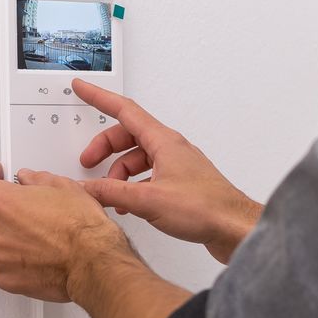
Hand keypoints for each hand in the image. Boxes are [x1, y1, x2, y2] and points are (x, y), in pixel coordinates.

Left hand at [0, 162, 132, 302]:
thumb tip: (29, 180)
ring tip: (27, 235)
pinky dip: (10, 260)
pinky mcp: (5, 279)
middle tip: (11, 209)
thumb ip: (36, 180)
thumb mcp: (62, 187)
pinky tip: (31, 255)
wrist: (92, 263)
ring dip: (0, 237)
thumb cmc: (80, 228)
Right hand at [72, 80, 262, 263]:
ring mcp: (177, 165)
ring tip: (109, 194)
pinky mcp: (181, 184)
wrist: (235, 229)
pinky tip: (128, 204)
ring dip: (119, 172)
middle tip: (87, 163)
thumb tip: (86, 188)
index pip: (124, 110)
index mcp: (163, 141)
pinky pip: (148, 175)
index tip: (83, 88)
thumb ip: (111, 193)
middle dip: (104, 148)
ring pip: (137, 158)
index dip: (99, 98)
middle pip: (128, 136)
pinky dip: (133, 185)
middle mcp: (171, 149)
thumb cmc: (205, 209)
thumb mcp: (148, 200)